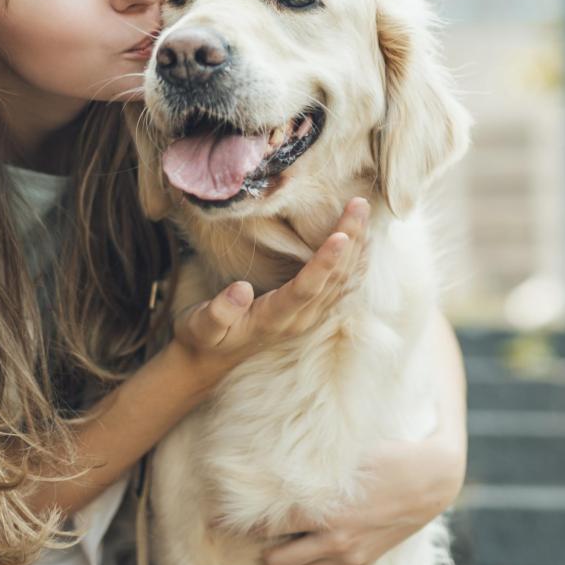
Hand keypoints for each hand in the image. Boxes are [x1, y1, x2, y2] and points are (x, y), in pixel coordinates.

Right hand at [168, 197, 369, 381]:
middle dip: (350, 240)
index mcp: (272, 320)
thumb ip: (219, 311)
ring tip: (364, 212)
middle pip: (333, 279)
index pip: (306, 289)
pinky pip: (341, 287)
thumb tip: (241, 289)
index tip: (340, 236)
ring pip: (343, 281)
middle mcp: (298, 320)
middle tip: (359, 204)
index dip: (325, 263)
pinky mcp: (311, 313)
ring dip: (357, 246)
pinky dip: (354, 261)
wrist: (211, 361)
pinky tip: (362, 240)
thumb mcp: (201, 326)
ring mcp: (308, 318)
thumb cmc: (203, 337)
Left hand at [240, 432, 466, 564]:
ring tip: (279, 532)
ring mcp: (347, 554)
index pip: (266, 524)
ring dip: (283, 553)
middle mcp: (332, 538)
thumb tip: (267, 457)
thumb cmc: (385, 456)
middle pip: (274, 558)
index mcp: (324, 509)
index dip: (240, 521)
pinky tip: (306, 537)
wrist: (430, 481)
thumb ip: (306, 463)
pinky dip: (306, 558)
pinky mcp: (360, 561)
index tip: (220, 516)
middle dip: (260, 543)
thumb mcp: (344, 454)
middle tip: (253, 524)